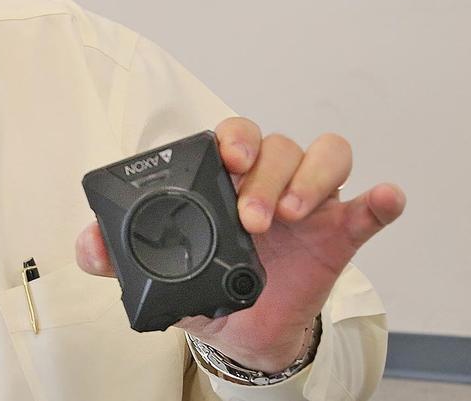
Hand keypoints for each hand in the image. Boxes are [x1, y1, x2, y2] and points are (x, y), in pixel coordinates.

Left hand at [75, 117, 405, 371]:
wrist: (243, 332)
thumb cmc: (205, 286)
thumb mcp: (158, 273)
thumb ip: (116, 256)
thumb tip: (88, 245)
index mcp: (222, 180)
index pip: (230, 138)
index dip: (232, 139)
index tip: (226, 159)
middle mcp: (267, 180)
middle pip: (276, 145)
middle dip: (266, 172)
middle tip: (251, 215)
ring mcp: (308, 202)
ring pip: (322, 158)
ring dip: (310, 179)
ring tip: (291, 218)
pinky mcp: (339, 232)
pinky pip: (365, 207)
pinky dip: (378, 200)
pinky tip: (383, 199)